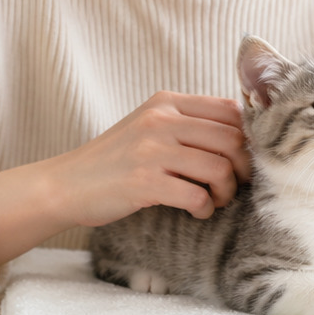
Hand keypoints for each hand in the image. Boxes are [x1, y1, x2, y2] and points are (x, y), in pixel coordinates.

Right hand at [0, 92, 249, 263]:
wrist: (64, 185)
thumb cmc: (114, 161)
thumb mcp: (149, 127)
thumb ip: (187, 124)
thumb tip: (242, 136)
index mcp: (166, 102)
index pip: (230, 109)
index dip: (249, 137)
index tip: (244, 158)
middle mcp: (160, 120)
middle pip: (232, 139)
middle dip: (243, 168)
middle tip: (235, 185)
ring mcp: (151, 150)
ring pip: (220, 168)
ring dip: (226, 191)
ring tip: (215, 200)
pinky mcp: (144, 182)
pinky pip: (197, 196)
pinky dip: (205, 209)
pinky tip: (197, 212)